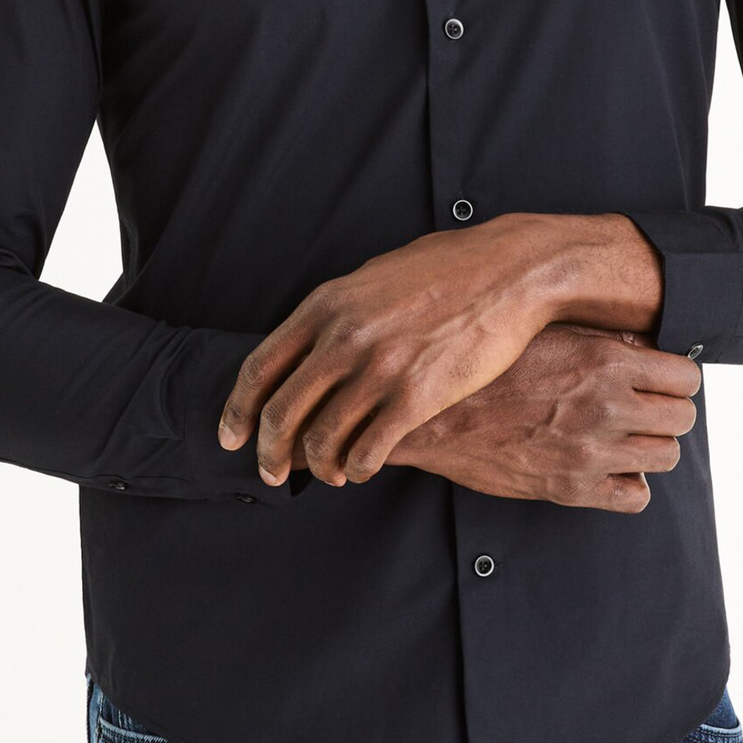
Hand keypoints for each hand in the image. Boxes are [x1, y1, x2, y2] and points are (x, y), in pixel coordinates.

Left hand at [216, 215, 563, 486]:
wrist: (509, 272)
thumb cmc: (448, 268)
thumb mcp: (374, 275)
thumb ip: (338, 310)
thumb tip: (309, 340)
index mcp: (326, 304)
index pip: (260, 369)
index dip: (238, 411)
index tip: (233, 436)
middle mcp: (344, 338)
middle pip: (282, 413)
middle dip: (269, 452)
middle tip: (270, 472)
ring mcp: (379, 369)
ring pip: (323, 439)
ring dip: (318, 467)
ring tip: (326, 474)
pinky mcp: (417, 397)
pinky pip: (369, 450)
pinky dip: (357, 468)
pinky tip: (361, 468)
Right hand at [386, 323, 701, 510]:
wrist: (431, 417)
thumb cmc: (486, 370)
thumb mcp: (545, 332)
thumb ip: (601, 335)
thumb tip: (645, 341)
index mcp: (604, 360)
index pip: (686, 377)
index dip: (677, 378)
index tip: (663, 379)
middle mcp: (605, 405)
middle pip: (683, 418)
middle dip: (668, 410)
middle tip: (645, 406)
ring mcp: (591, 451)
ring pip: (666, 456)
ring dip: (650, 445)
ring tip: (625, 434)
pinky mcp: (572, 488)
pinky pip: (635, 497)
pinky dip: (630, 483)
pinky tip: (609, 465)